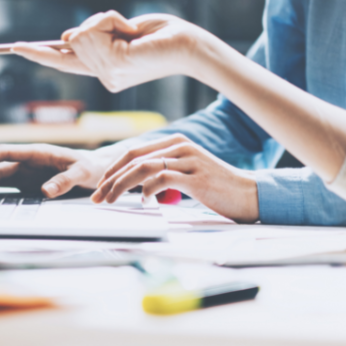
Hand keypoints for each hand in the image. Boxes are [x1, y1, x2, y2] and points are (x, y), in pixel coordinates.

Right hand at [0, 143, 116, 197]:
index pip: (7, 152)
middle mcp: (26, 161)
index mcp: (37, 152)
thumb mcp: (82, 173)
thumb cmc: (90, 168)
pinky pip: (2, 186)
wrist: (96, 170)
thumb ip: (65, 181)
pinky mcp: (25, 184)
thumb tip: (44, 191)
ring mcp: (24, 172)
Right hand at [13, 11, 209, 91]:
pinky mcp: (113, 65)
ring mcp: (107, 75)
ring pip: (80, 34)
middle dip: (97, 22)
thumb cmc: (163, 35)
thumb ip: (95, 35)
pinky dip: (110, 20)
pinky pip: (92, 31)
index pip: (64, 62)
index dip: (39, 53)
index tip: (15, 47)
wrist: (189, 45)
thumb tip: (66, 37)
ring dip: (105, 20)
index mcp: (105, 70)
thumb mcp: (123, 30)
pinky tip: (130, 31)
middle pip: (72, 39)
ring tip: (131, 31)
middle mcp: (104, 77)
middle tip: (128, 28)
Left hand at [92, 134, 259, 222]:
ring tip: (109, 200)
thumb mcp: (187, 174)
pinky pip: (162, 179)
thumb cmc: (217, 188)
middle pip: (133, 158)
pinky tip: (144, 202)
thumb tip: (138, 186)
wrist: (249, 195)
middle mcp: (180, 146)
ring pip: (143, 168)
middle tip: (96, 196)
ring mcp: (188, 160)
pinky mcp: (196, 177)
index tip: (100, 186)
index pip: (134, 151)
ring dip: (120, 185)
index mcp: (176, 143)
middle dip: (110, 178)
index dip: (113, 168)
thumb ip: (164, 173)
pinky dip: (147, 191)